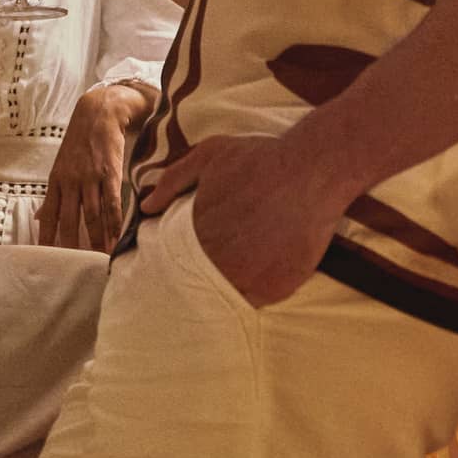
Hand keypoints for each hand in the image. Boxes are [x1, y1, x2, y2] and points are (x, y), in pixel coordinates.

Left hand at [39, 83, 151, 251]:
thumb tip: (40, 218)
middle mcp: (72, 180)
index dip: (48, 237)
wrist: (99, 112)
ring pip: (93, 214)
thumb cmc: (79, 142)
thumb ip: (53, 196)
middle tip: (76, 266)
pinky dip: (115, 222)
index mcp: (57, 180)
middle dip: (73, 244)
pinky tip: (117, 236)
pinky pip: (113, 202)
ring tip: (100, 257)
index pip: (50, 215)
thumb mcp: (60, 167)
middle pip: (71, 219)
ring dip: (98, 238)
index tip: (47, 258)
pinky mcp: (110, 172)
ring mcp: (91, 177)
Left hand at [142, 130, 352, 306]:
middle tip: (217, 261)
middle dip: (202, 273)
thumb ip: (172, 181)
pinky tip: (259, 274)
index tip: (189, 254)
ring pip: (225, 293)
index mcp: (196, 234)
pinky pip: (255, 300)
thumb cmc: (260, 160)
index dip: (181, 259)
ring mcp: (248, 279)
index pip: (176, 259)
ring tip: (236, 271)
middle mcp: (218, 262)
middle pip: (199, 280)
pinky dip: (254, 291)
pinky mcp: (276, 288)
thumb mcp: (208, 157)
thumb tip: (146, 207)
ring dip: (225, 285)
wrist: (312, 170)